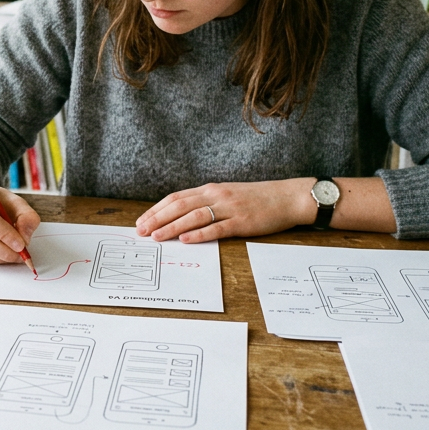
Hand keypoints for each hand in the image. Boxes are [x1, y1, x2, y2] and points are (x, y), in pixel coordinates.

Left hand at [135, 179, 315, 242]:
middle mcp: (216, 195)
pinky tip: (185, 240)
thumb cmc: (257, 198)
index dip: (156, 209)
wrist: (287, 197)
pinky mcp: (242, 222)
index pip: (176, 198)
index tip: (142, 221)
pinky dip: (199, 234)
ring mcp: (229, 208)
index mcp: (211, 189)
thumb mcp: (227, 195)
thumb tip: (182, 216)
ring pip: (194, 216)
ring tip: (156, 237)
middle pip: (179, 206)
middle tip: (141, 231)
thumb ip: (206, 202)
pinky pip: (217, 228)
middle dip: (157, 219)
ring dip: (172, 227)